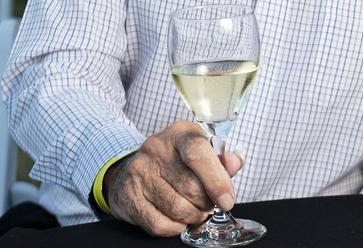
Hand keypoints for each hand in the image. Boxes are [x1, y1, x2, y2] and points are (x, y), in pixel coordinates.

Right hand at [104, 120, 242, 236]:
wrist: (131, 168)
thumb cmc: (175, 160)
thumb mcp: (201, 149)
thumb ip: (222, 158)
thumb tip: (233, 164)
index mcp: (179, 133)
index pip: (198, 153)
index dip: (216, 180)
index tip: (227, 200)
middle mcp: (156, 150)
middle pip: (191, 187)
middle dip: (207, 203)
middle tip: (210, 204)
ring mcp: (140, 174)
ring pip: (177, 209)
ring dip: (194, 216)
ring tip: (196, 211)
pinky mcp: (129, 198)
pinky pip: (159, 224)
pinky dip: (176, 228)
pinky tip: (179, 219)